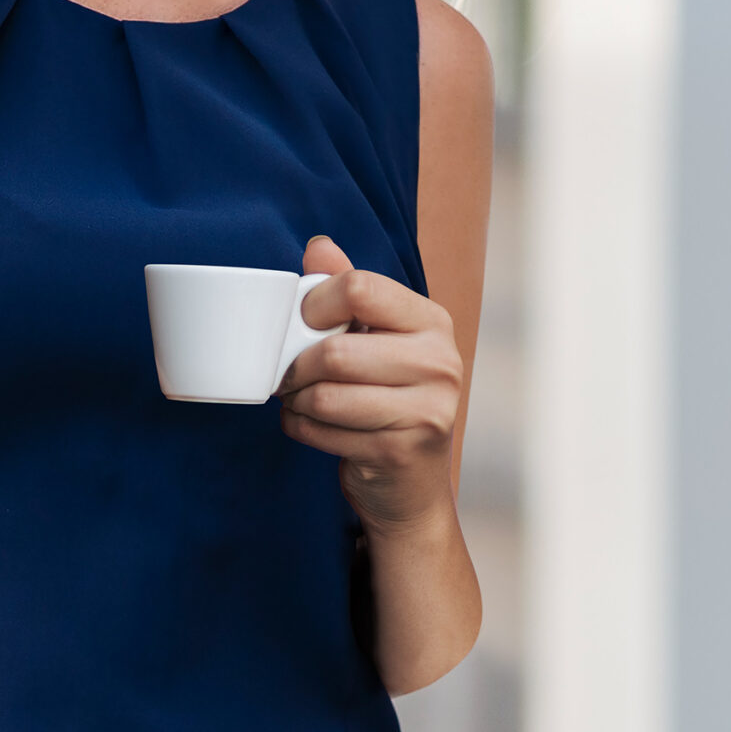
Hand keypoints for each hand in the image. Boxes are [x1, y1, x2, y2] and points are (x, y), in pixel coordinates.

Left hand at [277, 235, 465, 533]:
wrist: (410, 485)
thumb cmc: (386, 399)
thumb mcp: (374, 337)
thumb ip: (348, 288)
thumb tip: (319, 246)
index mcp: (431, 321)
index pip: (359, 287)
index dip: (315, 304)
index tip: (304, 322)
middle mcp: (441, 362)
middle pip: (336, 351)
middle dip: (297, 366)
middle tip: (290, 374)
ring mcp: (428, 410)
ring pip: (326, 395)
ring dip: (297, 400)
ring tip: (300, 399)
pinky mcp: (402, 450)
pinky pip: (323, 431)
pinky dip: (301, 428)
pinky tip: (310, 425)